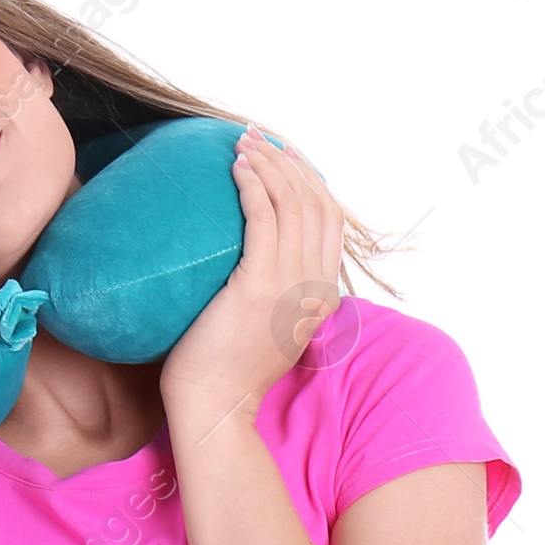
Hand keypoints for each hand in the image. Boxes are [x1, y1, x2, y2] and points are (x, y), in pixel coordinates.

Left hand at [158, 125, 342, 425]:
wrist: (215, 408)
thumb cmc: (224, 372)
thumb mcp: (265, 329)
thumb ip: (274, 296)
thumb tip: (251, 266)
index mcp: (323, 295)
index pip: (329, 220)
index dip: (309, 179)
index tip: (282, 156)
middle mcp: (316, 286)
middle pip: (315, 202)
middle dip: (287, 160)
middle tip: (255, 136)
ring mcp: (292, 284)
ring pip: (291, 202)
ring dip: (268, 163)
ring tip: (241, 142)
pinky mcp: (261, 283)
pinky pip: (264, 216)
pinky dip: (253, 184)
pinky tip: (235, 167)